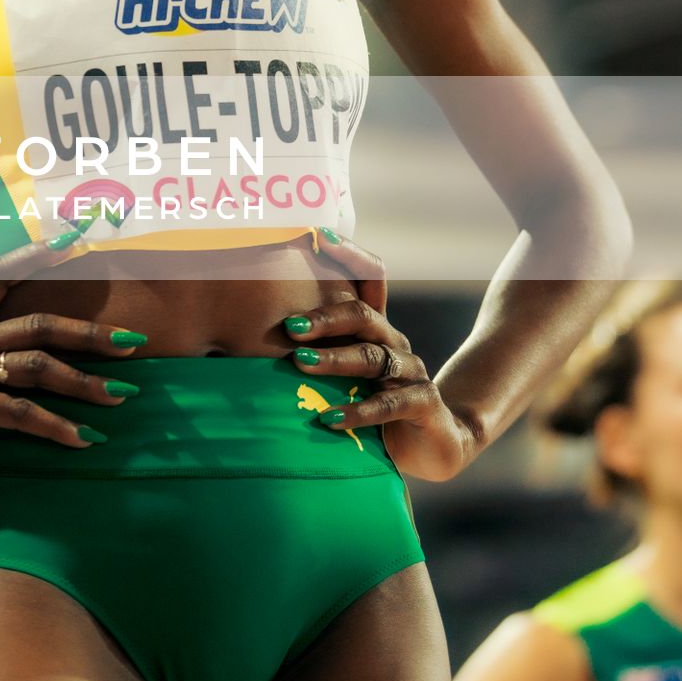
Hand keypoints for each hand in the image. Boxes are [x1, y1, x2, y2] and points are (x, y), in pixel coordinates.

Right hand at [0, 235, 148, 485]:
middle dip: (89, 332)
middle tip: (133, 341)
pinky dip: (54, 425)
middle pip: (36, 324)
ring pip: (34, 366)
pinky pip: (15, 412)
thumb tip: (19, 361)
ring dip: (83, 383)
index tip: (76, 236)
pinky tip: (82, 439)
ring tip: (121, 396)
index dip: (37, 254)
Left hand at [282, 229, 479, 482]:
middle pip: (362, 316)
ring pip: (371, 357)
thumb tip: (249, 336)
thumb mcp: (344, 376)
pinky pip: (389, 403)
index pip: (370, 278)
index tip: (319, 237)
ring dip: (334, 360)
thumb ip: (312, 356)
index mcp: (376, 328)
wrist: (432, 443)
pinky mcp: (424, 403)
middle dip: (324, 319)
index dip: (351, 255)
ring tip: (300, 364)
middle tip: (289, 326)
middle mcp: (395, 342)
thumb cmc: (374, 404)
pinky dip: (358, 411)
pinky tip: (328, 418)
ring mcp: (412, 371)